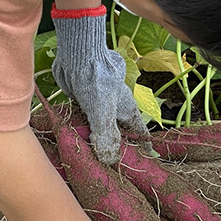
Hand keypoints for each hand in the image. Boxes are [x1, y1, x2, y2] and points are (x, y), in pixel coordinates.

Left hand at [51, 6, 149, 164]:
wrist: (78, 56)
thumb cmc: (96, 82)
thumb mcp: (103, 113)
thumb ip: (106, 136)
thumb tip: (109, 159)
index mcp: (127, 110)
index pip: (140, 132)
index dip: (143, 146)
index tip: (147, 159)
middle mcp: (116, 107)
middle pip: (119, 131)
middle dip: (116, 146)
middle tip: (111, 164)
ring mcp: (99, 103)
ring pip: (100, 125)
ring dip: (96, 138)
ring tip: (91, 156)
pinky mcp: (83, 98)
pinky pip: (84, 118)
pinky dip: (81, 128)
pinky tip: (74, 138)